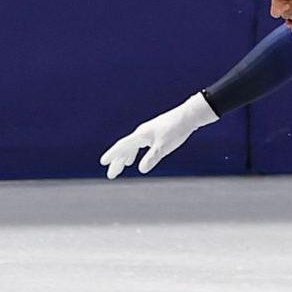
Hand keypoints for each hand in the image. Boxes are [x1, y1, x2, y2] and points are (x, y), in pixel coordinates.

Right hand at [100, 92, 217, 178]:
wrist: (188, 116)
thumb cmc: (176, 131)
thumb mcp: (164, 147)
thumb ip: (152, 158)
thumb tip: (141, 170)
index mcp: (140, 136)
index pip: (122, 146)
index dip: (112, 155)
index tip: (103, 163)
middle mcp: (141, 133)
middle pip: (125, 148)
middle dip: (117, 161)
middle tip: (111, 175)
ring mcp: (147, 133)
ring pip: (132, 147)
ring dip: (125, 157)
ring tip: (122, 166)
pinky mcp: (154, 133)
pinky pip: (138, 144)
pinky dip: (134, 152)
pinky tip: (135, 158)